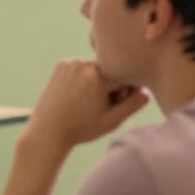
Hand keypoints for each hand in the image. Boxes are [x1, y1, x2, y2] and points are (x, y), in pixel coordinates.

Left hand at [22, 59, 149, 149]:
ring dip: (100, 81)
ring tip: (90, 102)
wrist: (47, 131)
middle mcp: (82, 64)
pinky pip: (83, 68)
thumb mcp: (112, 121)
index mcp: (97, 76)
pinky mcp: (61, 65)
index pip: (126, 77)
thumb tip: (147, 92)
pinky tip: (79, 96)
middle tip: (102, 105)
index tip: (116, 105)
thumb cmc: (81, 129)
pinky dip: (86, 78)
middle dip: (113, 86)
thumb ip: (133, 105)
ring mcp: (70, 63)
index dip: (125, 93)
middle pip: (111, 71)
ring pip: (98, 68)